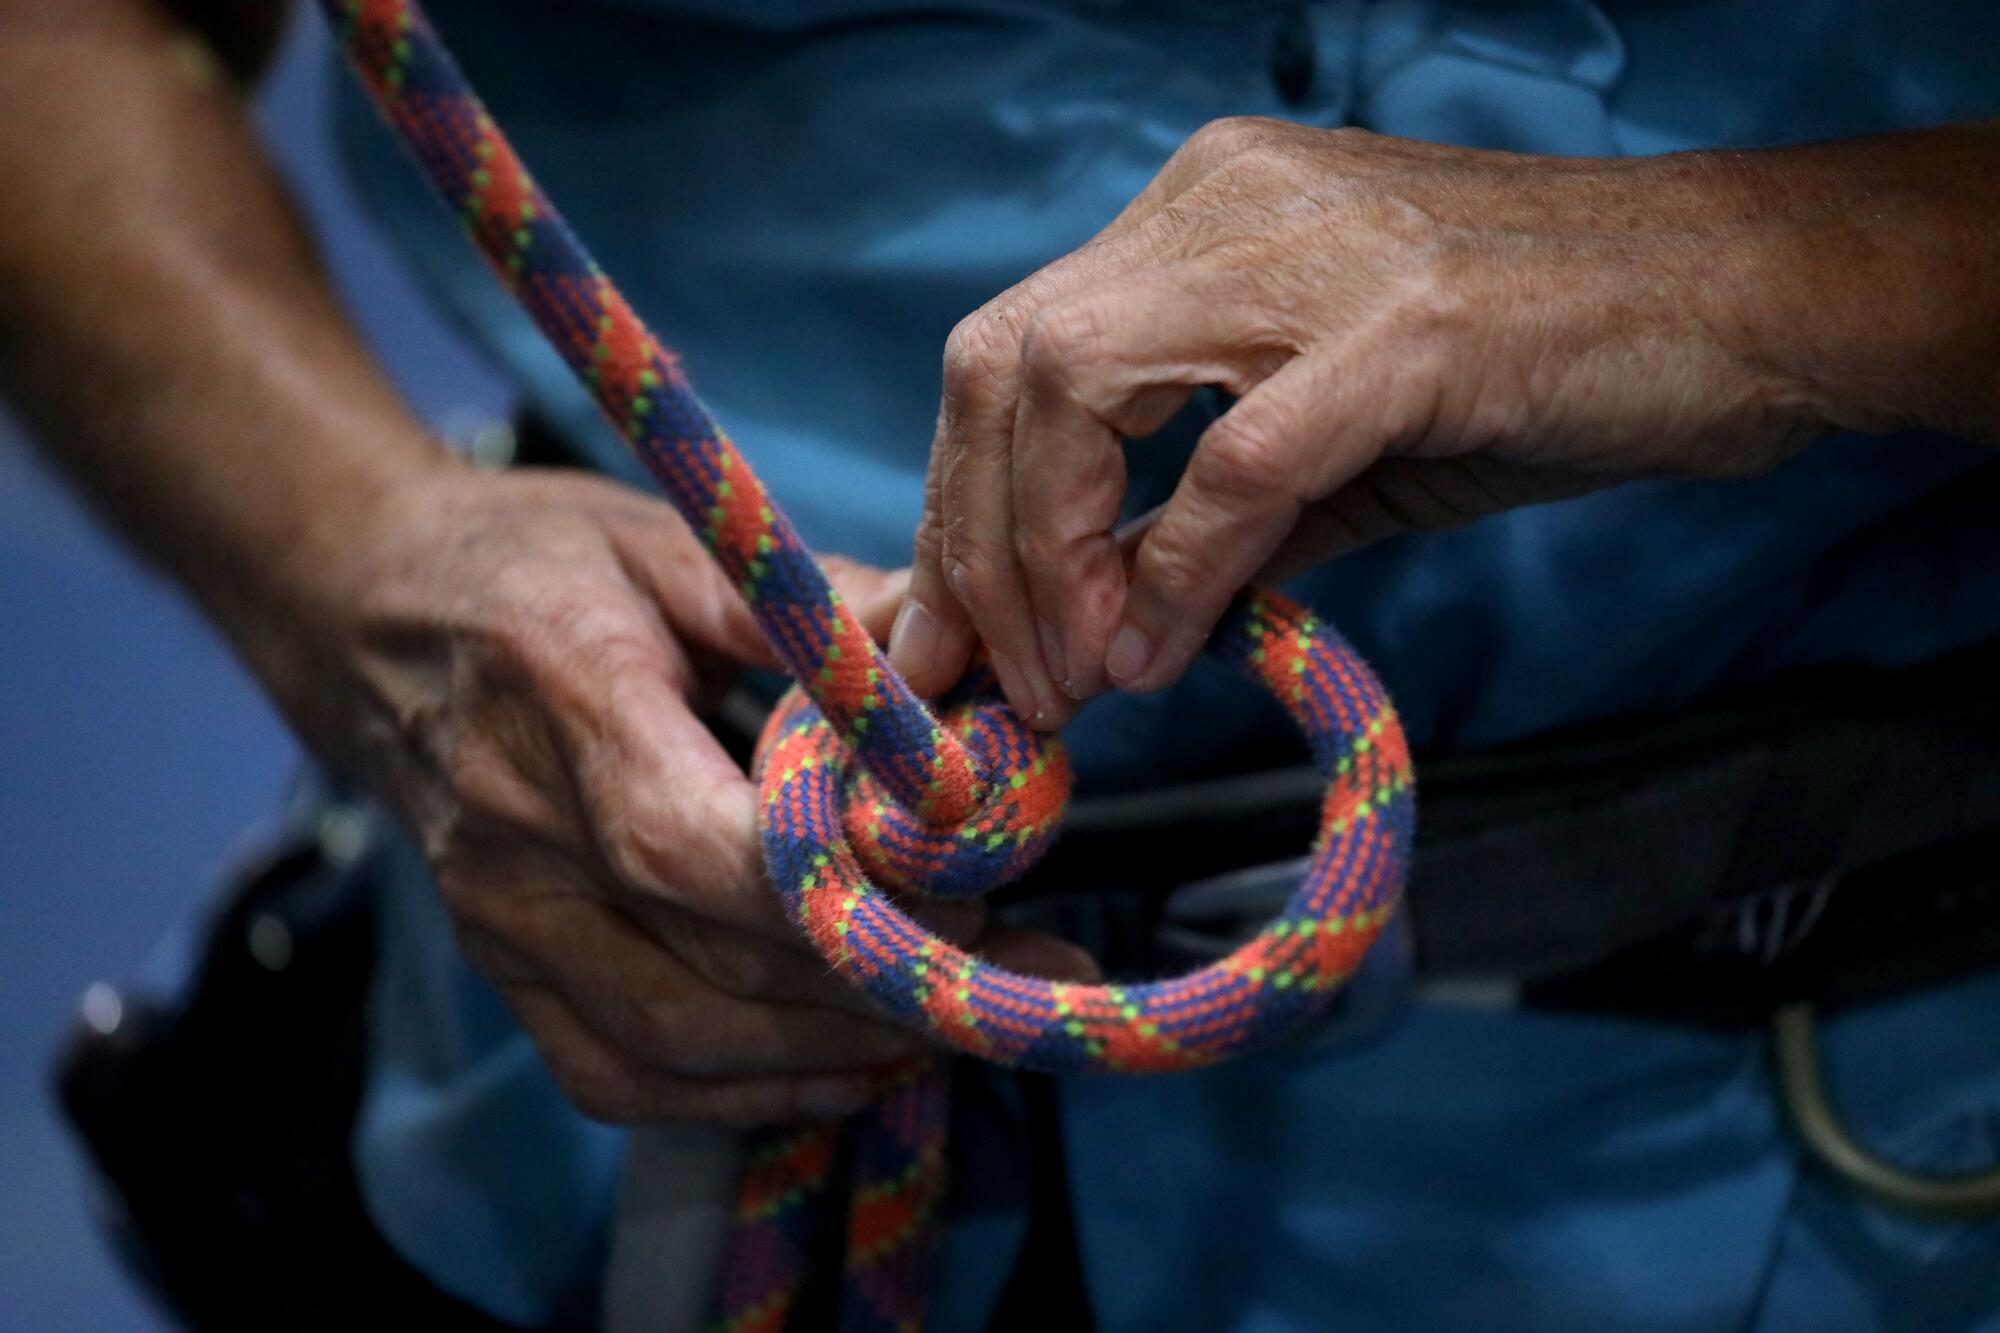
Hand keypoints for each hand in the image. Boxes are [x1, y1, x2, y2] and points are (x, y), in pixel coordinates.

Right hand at [260, 460, 1093, 1126]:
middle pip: (715, 963)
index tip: (974, 884)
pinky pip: (619, 1076)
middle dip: (881, 980)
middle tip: (1010, 963)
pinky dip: (742, 1095)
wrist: (368, 611)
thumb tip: (960, 664)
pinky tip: (844, 1065)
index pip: (700, 845)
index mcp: (565, 694)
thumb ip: (816, 609)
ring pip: (677, 1043)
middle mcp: (516, 832)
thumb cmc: (536, 560)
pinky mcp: (498, 971)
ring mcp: (496, 919)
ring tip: (955, 1020)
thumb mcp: (675, 540)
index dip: (846, 893)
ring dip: (831, 1051)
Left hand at [890, 118, 1926, 718]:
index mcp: (1202, 219)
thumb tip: (1117, 631)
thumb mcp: (1349, 447)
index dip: (964, 504)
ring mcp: (1307, 250)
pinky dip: (1177, 570)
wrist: (1751, 302)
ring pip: (1078, 389)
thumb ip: (1222, 525)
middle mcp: (1224, 205)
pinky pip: (1237, 462)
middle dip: (975, 542)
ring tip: (1071, 683)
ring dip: (1050, 560)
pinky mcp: (1401, 325)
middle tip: (997, 681)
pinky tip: (1157, 658)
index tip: (959, 639)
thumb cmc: (1555, 364)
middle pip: (1006, 365)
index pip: (1013, 352)